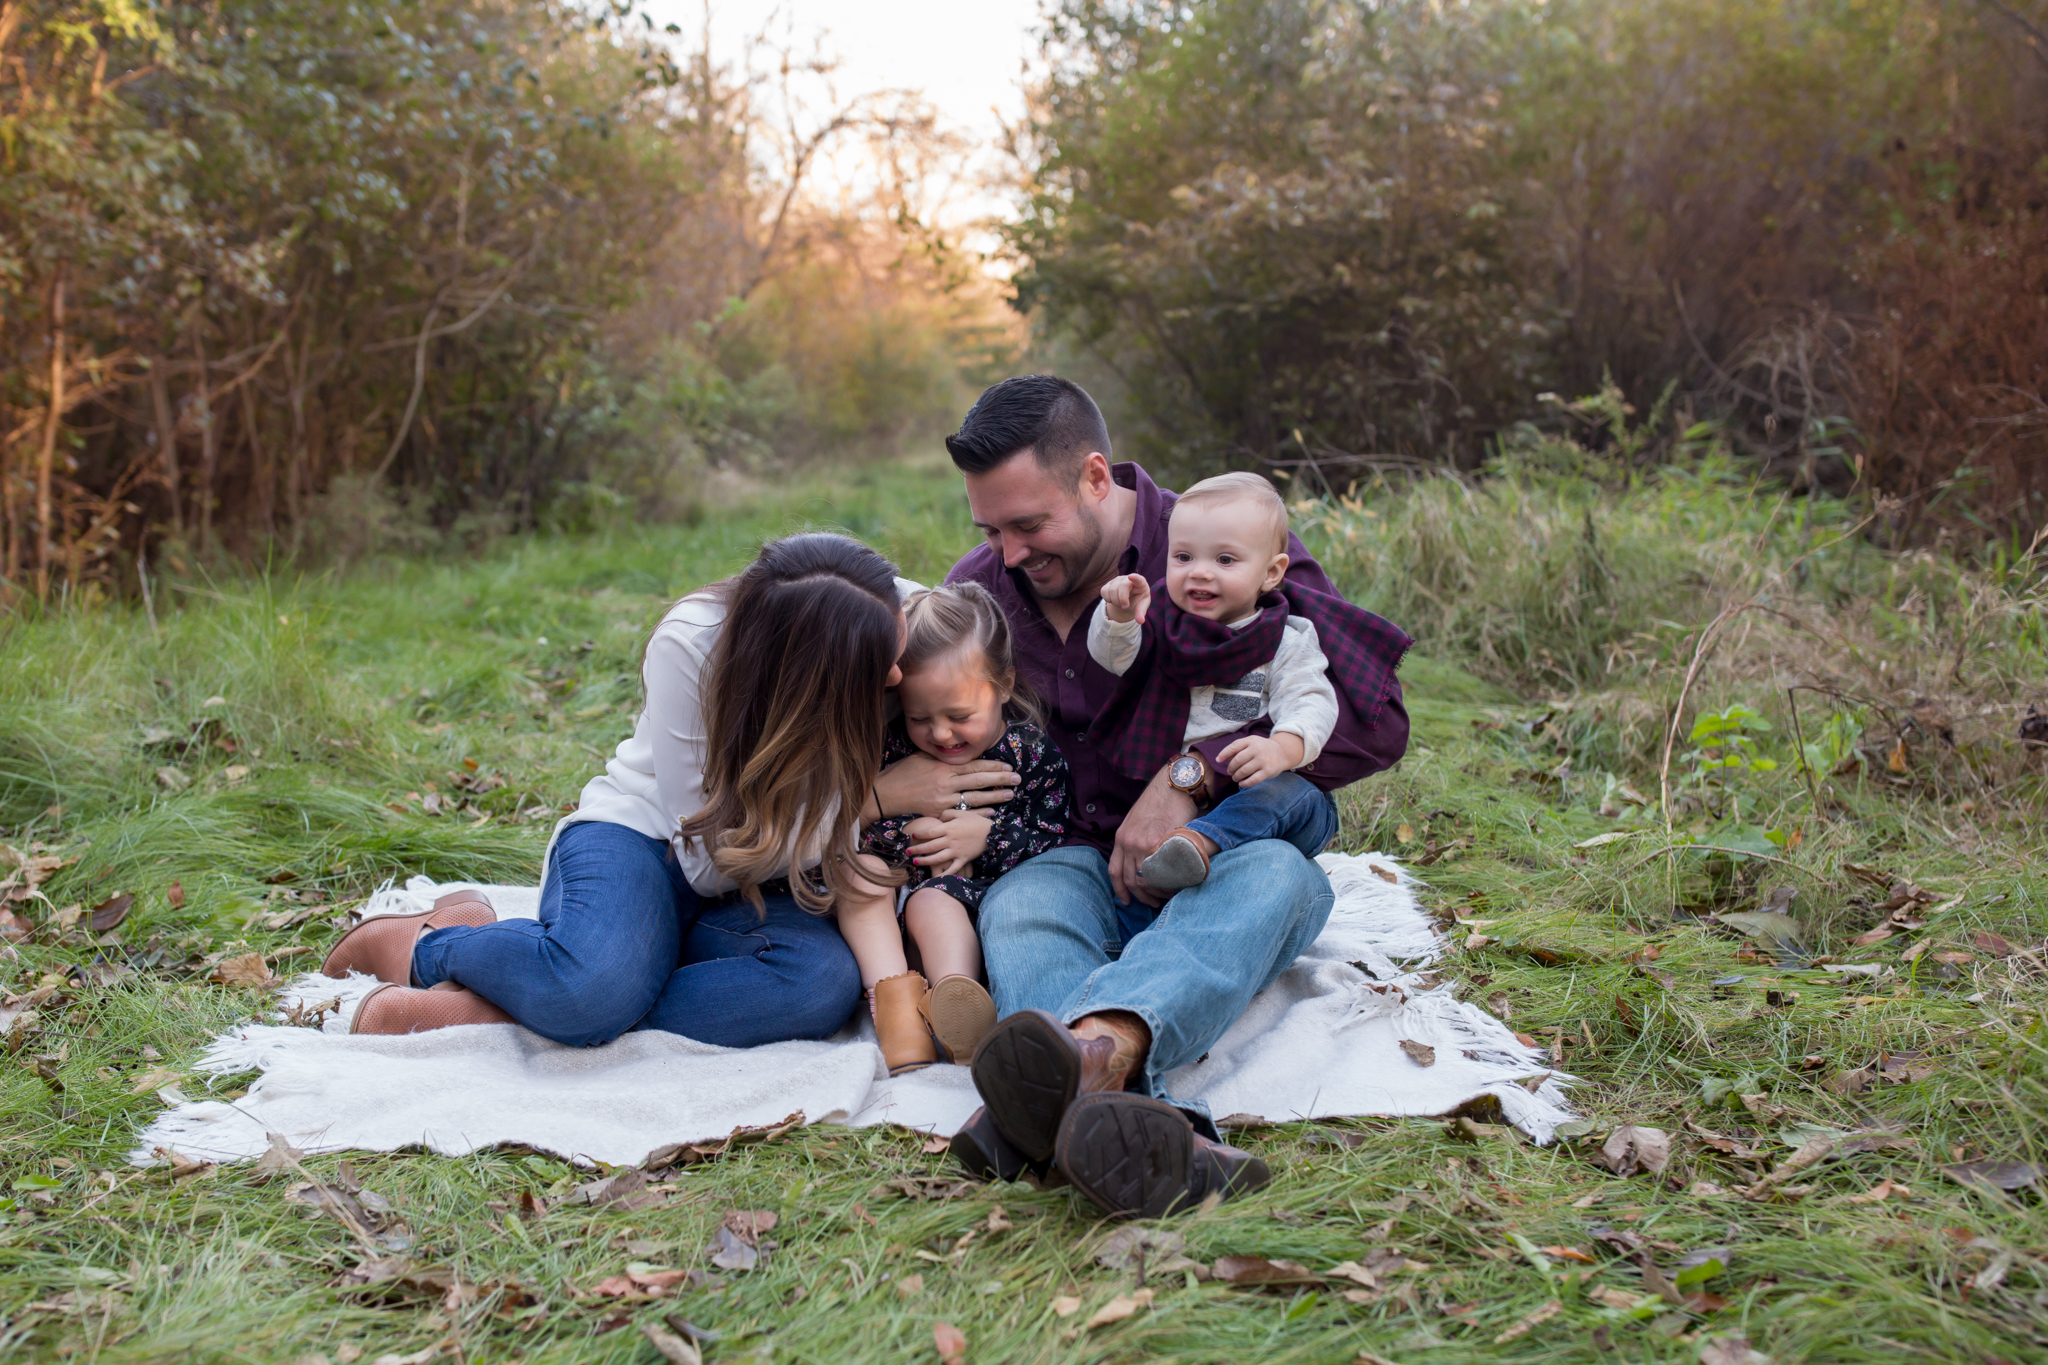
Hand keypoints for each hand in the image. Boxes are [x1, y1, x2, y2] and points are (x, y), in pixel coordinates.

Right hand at [874, 752, 1016, 818]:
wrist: (884, 794)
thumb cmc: (903, 772)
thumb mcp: (923, 757)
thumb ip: (943, 757)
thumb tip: (961, 752)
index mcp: (943, 766)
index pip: (974, 765)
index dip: (993, 766)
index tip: (1008, 766)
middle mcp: (946, 783)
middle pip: (979, 781)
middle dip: (1000, 780)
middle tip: (1018, 779)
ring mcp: (942, 800)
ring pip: (975, 798)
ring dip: (995, 797)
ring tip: (1010, 795)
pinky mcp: (938, 814)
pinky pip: (963, 813)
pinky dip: (979, 813)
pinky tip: (992, 812)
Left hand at [906, 809, 991, 877]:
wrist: (993, 834)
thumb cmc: (976, 822)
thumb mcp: (961, 813)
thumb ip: (947, 814)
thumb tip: (938, 818)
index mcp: (949, 828)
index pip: (930, 832)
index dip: (920, 834)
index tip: (912, 835)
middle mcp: (950, 840)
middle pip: (930, 846)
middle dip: (917, 849)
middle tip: (907, 851)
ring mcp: (956, 851)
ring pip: (937, 858)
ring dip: (925, 861)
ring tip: (915, 862)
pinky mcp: (963, 859)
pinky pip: (953, 869)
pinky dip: (945, 874)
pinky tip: (936, 878)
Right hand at [1099, 573, 1151, 624]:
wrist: (1129, 599)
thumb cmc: (1138, 600)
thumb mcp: (1141, 606)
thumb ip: (1141, 612)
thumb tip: (1140, 621)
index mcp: (1140, 583)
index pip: (1138, 579)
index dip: (1135, 578)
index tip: (1131, 577)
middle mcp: (1128, 579)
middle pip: (1122, 586)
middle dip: (1122, 599)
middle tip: (1125, 606)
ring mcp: (1117, 580)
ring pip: (1112, 590)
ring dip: (1115, 601)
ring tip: (1121, 605)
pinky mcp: (1108, 584)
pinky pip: (1104, 591)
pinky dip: (1108, 599)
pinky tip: (1114, 601)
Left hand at [1108, 762, 1197, 906]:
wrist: (1174, 784)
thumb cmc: (1161, 801)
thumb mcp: (1138, 820)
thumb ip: (1136, 840)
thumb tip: (1143, 862)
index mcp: (1121, 837)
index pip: (1115, 871)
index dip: (1120, 890)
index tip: (1128, 900)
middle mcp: (1128, 842)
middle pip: (1130, 879)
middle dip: (1141, 896)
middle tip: (1152, 903)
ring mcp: (1143, 843)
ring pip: (1145, 879)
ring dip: (1155, 892)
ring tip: (1166, 896)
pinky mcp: (1160, 842)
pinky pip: (1160, 871)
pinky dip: (1167, 883)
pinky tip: (1174, 886)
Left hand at [1217, 733, 1303, 786]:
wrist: (1282, 753)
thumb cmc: (1261, 748)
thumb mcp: (1251, 743)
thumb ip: (1237, 748)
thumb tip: (1220, 759)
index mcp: (1251, 740)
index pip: (1234, 746)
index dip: (1224, 754)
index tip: (1218, 761)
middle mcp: (1257, 749)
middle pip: (1237, 761)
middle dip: (1231, 768)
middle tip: (1230, 772)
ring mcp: (1263, 760)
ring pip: (1243, 771)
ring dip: (1236, 776)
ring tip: (1235, 777)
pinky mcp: (1268, 771)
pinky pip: (1253, 780)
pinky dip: (1244, 783)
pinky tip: (1242, 783)